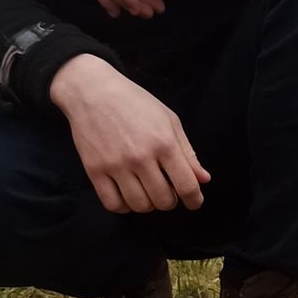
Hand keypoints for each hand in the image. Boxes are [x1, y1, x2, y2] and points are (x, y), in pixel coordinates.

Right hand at [50, 55, 209, 212]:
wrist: (93, 91)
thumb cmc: (135, 103)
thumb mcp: (169, 121)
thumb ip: (187, 152)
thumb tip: (203, 179)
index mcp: (164, 143)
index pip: (186, 185)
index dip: (194, 200)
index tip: (193, 202)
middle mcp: (141, 157)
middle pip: (163, 200)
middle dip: (170, 201)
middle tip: (167, 191)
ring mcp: (116, 165)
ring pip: (139, 205)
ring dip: (148, 204)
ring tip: (147, 191)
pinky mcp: (94, 170)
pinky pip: (113, 204)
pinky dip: (124, 206)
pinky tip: (127, 195)